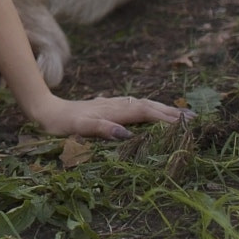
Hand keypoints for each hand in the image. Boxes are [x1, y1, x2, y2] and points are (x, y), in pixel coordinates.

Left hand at [28, 94, 193, 140]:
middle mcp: (115, 105)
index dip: (165, 119)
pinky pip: (133, 105)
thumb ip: (101, 129)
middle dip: (171, 112)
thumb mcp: (77, 129)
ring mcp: (110, 104)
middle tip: (194, 119)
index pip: (145, 113)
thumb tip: (126, 134)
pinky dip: (148, 108)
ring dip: (162, 108)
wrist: (43, 109)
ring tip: (181, 114)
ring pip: (142, 104)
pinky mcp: (105, 106)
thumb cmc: (60, 124)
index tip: (186, 125)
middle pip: (148, 106)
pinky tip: (150, 110)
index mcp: (112, 111)